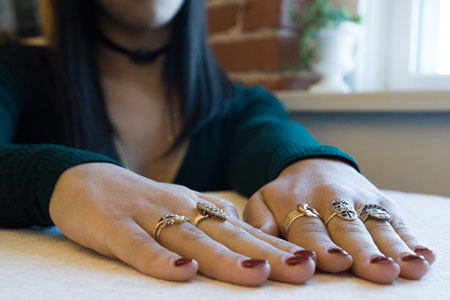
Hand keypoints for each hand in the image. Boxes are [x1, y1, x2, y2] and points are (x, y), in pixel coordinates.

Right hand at [49, 163, 316, 285]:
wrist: (85, 179)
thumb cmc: (141, 202)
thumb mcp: (183, 210)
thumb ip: (214, 223)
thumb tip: (252, 239)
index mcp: (199, 208)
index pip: (244, 231)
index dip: (277, 246)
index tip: (313, 262)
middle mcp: (181, 209)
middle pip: (228, 235)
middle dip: (267, 254)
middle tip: (304, 270)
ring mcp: (148, 216)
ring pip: (190, 239)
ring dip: (224, 258)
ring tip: (257, 274)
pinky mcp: (114, 226)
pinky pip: (137, 245)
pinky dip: (158, 260)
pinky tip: (181, 273)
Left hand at [243, 159, 435, 283]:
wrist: (313, 164)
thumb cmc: (285, 193)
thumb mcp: (263, 201)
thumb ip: (260, 222)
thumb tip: (262, 247)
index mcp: (298, 203)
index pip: (310, 228)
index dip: (322, 246)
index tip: (336, 262)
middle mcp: (331, 200)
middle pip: (348, 229)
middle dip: (364, 251)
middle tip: (379, 270)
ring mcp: (360, 200)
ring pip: (377, 226)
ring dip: (395, 248)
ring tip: (410, 267)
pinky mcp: (381, 202)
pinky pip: (398, 221)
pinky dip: (412, 239)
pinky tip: (425, 256)